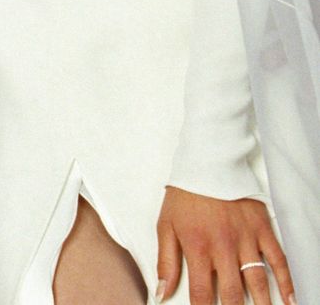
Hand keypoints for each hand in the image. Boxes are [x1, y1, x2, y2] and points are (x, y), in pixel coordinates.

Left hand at [156, 187, 294, 304]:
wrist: (208, 160)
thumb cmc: (185, 193)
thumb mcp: (166, 225)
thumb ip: (165, 262)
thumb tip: (162, 292)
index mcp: (198, 247)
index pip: (202, 293)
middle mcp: (223, 246)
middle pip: (232, 294)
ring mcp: (245, 238)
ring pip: (257, 282)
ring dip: (261, 304)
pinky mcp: (261, 228)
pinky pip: (277, 260)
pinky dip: (286, 282)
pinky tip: (289, 300)